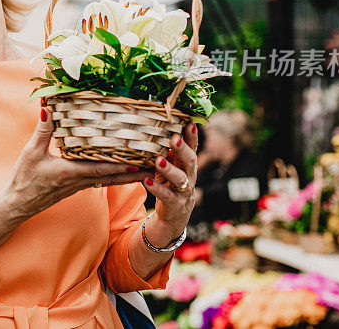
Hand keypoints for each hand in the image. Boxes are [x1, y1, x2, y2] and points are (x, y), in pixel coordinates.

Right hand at [1, 107, 144, 221]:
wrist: (17, 204)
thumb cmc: (23, 179)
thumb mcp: (30, 152)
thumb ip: (42, 131)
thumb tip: (48, 109)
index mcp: (71, 172)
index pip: (102, 169)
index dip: (122, 165)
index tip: (141, 160)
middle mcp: (79, 181)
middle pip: (113, 177)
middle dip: (135, 172)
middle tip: (156, 165)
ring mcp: (79, 186)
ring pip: (109, 180)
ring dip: (128, 174)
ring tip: (147, 167)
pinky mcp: (76, 186)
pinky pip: (100, 180)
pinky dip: (114, 175)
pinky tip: (121, 169)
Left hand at [142, 123, 197, 246]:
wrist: (173, 217)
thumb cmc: (169, 185)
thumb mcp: (170, 167)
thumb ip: (169, 153)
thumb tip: (157, 128)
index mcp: (188, 165)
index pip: (193, 148)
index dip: (192, 136)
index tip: (190, 122)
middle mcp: (190, 177)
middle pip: (190, 161)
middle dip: (183, 149)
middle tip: (174, 138)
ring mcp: (184, 192)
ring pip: (180, 179)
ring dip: (169, 169)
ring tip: (158, 160)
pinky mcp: (175, 205)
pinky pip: (166, 196)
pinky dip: (156, 188)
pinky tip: (145, 180)